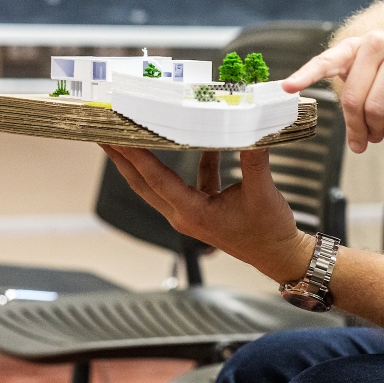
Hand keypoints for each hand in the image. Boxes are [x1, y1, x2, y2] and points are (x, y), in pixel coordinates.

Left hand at [99, 145, 314, 282]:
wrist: (280, 254)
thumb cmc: (269, 231)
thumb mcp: (262, 191)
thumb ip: (254, 159)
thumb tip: (252, 129)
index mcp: (192, 212)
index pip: (154, 179)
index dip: (134, 155)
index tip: (116, 136)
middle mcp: (184, 214)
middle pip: (142, 183)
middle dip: (122, 159)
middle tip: (104, 134)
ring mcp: (192, 213)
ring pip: (159, 184)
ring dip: (145, 161)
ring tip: (133, 137)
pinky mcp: (205, 209)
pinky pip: (190, 182)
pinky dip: (194, 162)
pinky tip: (205, 143)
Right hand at [282, 31, 383, 160]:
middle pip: (374, 108)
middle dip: (374, 128)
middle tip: (379, 130)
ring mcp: (376, 43)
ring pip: (352, 98)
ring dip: (355, 122)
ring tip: (365, 124)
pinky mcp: (349, 46)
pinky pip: (325, 63)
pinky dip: (306, 75)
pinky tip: (291, 86)